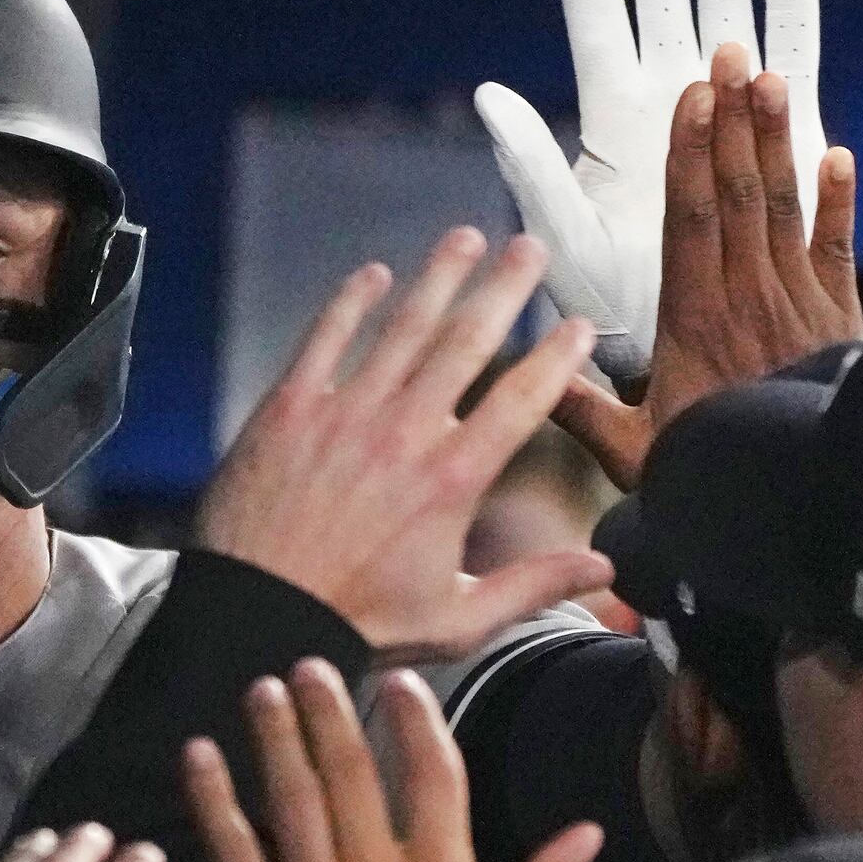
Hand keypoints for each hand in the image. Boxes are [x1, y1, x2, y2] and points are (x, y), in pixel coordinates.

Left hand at [183, 660, 600, 861]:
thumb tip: (585, 830)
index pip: (435, 779)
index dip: (416, 723)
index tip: (400, 684)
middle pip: (353, 774)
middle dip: (331, 711)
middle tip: (310, 662)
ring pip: (293, 800)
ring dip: (274, 737)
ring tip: (261, 689)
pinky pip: (236, 853)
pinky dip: (214, 801)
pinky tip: (198, 758)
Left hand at [194, 228, 611, 663]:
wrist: (255, 617)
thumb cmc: (356, 623)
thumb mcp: (458, 618)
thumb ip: (534, 585)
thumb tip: (608, 569)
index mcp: (453, 479)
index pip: (523, 399)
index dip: (557, 356)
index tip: (580, 325)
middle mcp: (405, 432)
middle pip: (468, 341)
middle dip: (505, 287)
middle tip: (531, 248)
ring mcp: (345, 414)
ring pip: (402, 327)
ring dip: (438, 277)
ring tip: (466, 238)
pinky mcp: (289, 410)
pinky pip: (325, 339)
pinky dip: (349, 302)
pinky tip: (372, 274)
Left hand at [474, 0, 822, 383]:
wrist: (697, 354)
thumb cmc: (617, 308)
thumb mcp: (563, 239)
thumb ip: (529, 168)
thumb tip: (485, 97)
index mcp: (613, 119)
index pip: (595, 18)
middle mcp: (668, 100)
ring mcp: (726, 108)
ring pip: (724, 5)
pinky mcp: (782, 129)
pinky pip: (791, 54)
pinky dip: (790, 6)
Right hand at [553, 44, 860, 488]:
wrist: (809, 500)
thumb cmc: (712, 475)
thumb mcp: (631, 451)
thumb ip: (577, 408)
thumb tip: (522, 372)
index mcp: (693, 321)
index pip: (691, 219)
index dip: (691, 153)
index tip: (690, 98)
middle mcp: (747, 299)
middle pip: (740, 194)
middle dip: (733, 121)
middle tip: (730, 57)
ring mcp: (797, 305)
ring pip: (784, 208)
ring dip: (778, 140)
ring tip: (772, 78)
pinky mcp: (835, 320)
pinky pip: (836, 250)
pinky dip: (838, 202)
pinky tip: (838, 155)